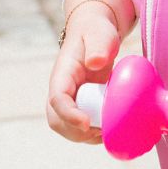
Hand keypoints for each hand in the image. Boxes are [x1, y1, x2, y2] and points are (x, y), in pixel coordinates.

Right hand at [46, 4, 119, 144]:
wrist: (95, 34)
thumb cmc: (97, 32)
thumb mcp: (100, 33)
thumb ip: (99, 45)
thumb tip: (96, 63)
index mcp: (62, 74)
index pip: (57, 99)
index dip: (68, 114)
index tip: (86, 123)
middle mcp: (61, 90)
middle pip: (57, 120)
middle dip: (75, 131)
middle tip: (101, 130)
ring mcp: (70, 100)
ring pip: (67, 128)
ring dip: (85, 136)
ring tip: (108, 130)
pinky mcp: (81, 106)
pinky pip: (80, 127)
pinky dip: (93, 133)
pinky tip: (111, 127)